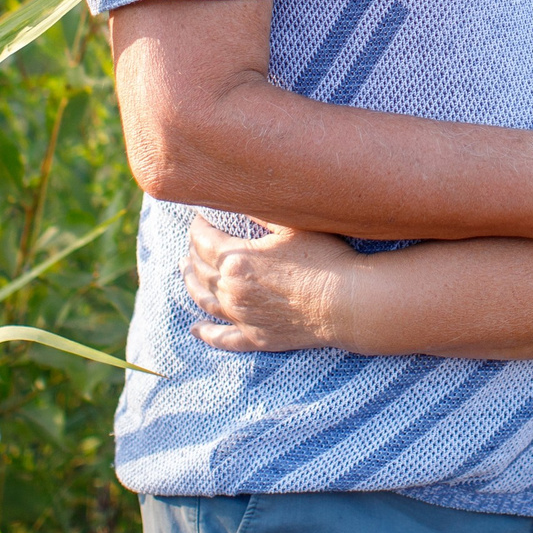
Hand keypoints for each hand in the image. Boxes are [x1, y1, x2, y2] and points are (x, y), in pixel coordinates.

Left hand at [185, 215, 364, 353]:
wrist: (347, 303)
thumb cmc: (325, 258)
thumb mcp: (291, 225)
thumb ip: (261, 210)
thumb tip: (237, 193)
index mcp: (236, 260)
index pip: (203, 241)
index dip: (198, 227)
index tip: (199, 218)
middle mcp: (232, 291)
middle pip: (200, 270)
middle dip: (193, 253)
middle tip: (193, 242)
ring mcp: (243, 318)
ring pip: (205, 301)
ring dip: (192, 285)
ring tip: (185, 273)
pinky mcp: (257, 338)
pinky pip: (224, 338)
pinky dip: (208, 334)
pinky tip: (196, 329)